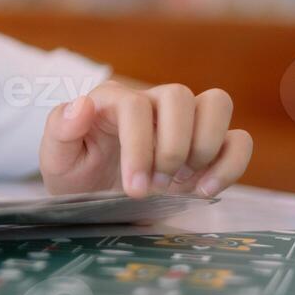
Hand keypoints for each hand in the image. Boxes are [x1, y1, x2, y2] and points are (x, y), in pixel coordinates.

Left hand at [39, 81, 251, 197]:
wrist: (93, 199)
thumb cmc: (75, 174)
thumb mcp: (55, 159)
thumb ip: (60, 130)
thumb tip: (82, 105)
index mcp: (114, 101)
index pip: (137, 105)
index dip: (140, 147)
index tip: (134, 188)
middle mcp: (153, 103)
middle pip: (179, 95)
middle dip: (171, 147)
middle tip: (153, 186)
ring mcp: (184, 122)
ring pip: (217, 103)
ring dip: (205, 148)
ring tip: (181, 182)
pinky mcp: (208, 146)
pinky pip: (239, 139)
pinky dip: (232, 163)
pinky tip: (206, 189)